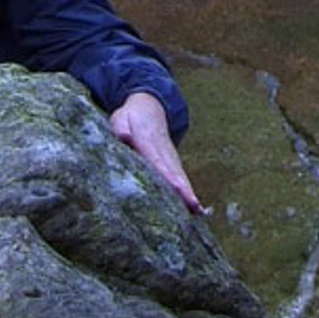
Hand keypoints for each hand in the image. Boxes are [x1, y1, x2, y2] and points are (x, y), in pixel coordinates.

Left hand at [110, 92, 203, 214]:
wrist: (149, 106)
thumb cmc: (131, 116)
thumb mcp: (121, 117)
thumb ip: (121, 127)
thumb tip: (124, 137)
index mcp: (149, 142)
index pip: (159, 161)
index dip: (168, 175)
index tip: (178, 187)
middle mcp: (163, 152)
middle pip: (175, 172)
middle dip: (184, 189)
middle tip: (194, 205)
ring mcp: (170, 157)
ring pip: (180, 177)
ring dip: (188, 193)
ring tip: (198, 211)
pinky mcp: (172, 163)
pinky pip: (180, 178)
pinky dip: (187, 192)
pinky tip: (194, 208)